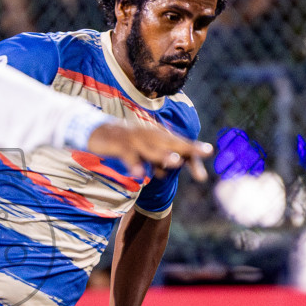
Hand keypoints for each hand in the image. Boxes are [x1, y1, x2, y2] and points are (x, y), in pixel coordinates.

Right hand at [86, 120, 211, 182]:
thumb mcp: (143, 152)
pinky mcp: (118, 145)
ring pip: (150, 148)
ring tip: (175, 163)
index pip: (178, 143)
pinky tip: (140, 174)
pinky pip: (128, 156)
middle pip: (170, 142)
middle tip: (204, 152)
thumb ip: (155, 161)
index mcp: (156, 136)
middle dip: (187, 147)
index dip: (193, 149)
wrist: (96, 131)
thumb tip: (166, 172)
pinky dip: (134, 164)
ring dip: (162, 156)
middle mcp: (148, 135)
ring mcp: (133, 139)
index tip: (209, 151)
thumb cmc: (124, 142)